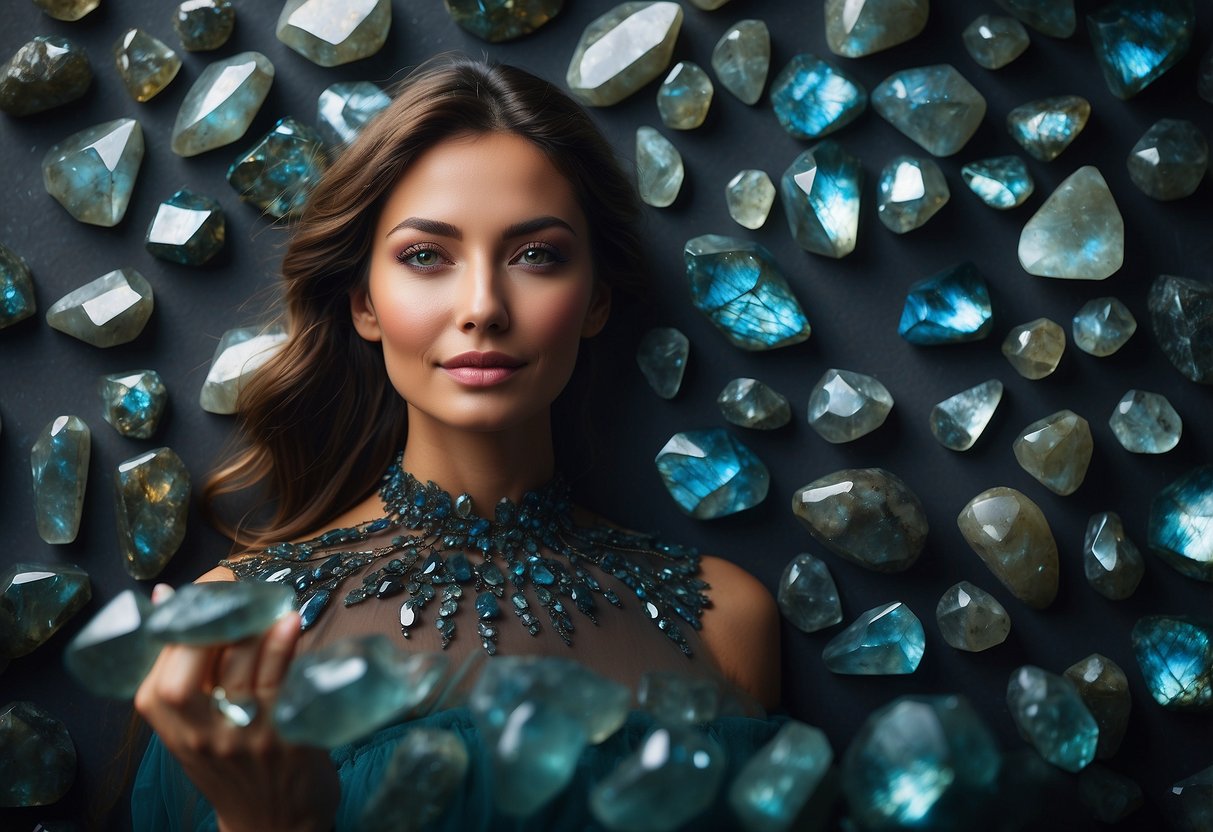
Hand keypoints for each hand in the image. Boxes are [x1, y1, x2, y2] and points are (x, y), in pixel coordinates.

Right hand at [134, 585, 339, 831]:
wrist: (272, 823)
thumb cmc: (230, 760)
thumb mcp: (190, 722)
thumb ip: (181, 667)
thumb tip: (165, 596)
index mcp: (169, 725)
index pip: (161, 662)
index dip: (181, 616)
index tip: (206, 586)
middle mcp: (200, 733)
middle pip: (189, 668)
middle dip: (209, 619)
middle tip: (234, 588)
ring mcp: (243, 737)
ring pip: (240, 668)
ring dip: (254, 624)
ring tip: (269, 598)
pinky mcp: (286, 740)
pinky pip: (282, 686)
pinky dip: (283, 649)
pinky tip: (289, 622)